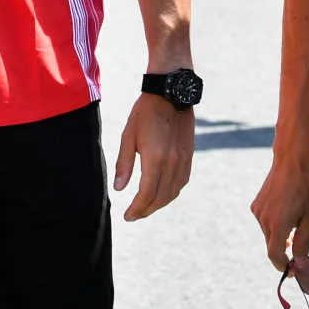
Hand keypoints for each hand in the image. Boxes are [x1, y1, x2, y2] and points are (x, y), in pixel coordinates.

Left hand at [113, 94, 193, 219]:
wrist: (172, 92)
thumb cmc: (145, 112)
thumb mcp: (128, 135)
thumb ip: (124, 163)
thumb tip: (119, 189)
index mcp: (155, 158)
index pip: (146, 194)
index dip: (136, 209)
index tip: (127, 216)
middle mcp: (172, 163)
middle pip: (160, 198)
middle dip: (146, 210)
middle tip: (134, 215)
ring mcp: (183, 160)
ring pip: (173, 193)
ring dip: (159, 204)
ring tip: (146, 207)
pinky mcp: (189, 156)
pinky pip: (181, 182)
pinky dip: (171, 193)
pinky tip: (161, 193)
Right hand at [251, 153, 308, 271]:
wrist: (291, 161)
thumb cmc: (306, 188)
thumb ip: (304, 242)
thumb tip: (300, 263)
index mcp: (278, 224)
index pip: (275, 255)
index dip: (283, 266)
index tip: (293, 271)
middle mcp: (264, 219)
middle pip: (272, 246)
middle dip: (284, 253)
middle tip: (299, 253)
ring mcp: (258, 211)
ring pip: (268, 234)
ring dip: (281, 237)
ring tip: (296, 223)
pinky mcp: (256, 205)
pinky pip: (265, 223)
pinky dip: (275, 225)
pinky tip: (287, 212)